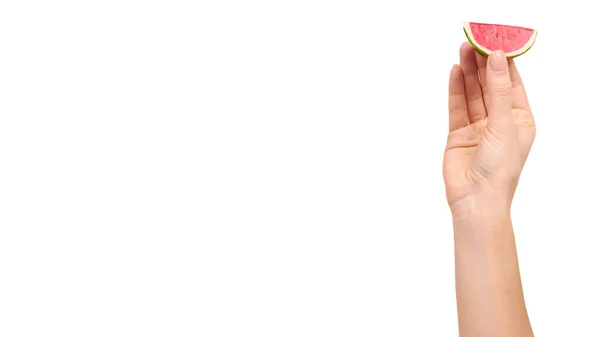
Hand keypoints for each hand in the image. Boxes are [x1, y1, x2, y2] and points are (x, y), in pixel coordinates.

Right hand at [443, 42, 535, 210]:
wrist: (476, 199)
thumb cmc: (499, 169)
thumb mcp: (504, 123)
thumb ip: (496, 90)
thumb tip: (497, 59)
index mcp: (519, 120)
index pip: (511, 84)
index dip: (502, 63)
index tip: (494, 43)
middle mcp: (498, 122)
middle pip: (489, 86)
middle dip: (482, 65)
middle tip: (473, 43)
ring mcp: (477, 128)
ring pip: (472, 94)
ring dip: (467, 74)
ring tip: (462, 51)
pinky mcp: (458, 134)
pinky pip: (456, 107)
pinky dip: (455, 90)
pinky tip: (454, 73)